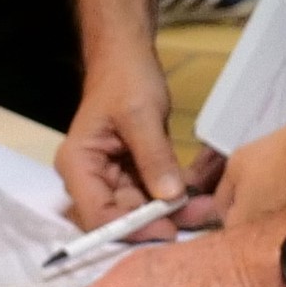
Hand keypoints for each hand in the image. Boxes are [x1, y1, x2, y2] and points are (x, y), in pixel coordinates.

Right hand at [58, 40, 209, 225]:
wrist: (126, 57)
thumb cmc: (124, 78)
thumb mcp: (141, 115)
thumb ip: (154, 157)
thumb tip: (170, 197)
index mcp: (78, 165)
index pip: (98, 215)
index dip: (132, 228)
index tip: (169, 229)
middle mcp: (88, 178)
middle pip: (120, 217)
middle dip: (159, 221)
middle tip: (200, 216)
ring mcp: (109, 178)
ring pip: (140, 210)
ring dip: (172, 211)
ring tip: (207, 206)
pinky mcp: (129, 175)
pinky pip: (151, 196)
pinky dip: (174, 197)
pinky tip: (200, 195)